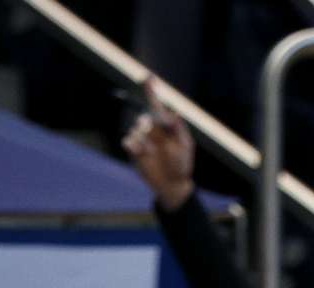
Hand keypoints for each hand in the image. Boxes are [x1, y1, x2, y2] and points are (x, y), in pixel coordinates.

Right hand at [121, 77, 195, 210]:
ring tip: (154, 153)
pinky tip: (144, 154)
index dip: (150, 89)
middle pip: (143, 116)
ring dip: (145, 140)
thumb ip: (180, 130)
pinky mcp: (134, 151)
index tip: (147, 76)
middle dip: (149, 125)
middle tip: (156, 140)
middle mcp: (152, 129)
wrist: (172, 184)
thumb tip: (174, 114)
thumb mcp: (185, 146)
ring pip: (136, 129)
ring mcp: (142, 140)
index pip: (154, 103)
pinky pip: (128, 141)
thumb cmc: (182, 164)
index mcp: (165, 124)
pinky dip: (135, 146)